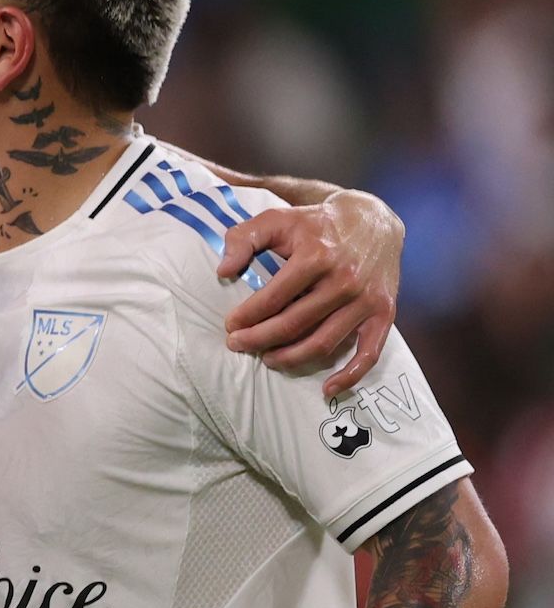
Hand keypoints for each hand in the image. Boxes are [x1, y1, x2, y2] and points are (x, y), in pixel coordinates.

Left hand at [222, 190, 401, 394]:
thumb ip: (243, 239)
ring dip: (291, 358)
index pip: (272, 298)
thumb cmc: (315, 224)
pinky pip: (369, 353)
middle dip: (260, 340)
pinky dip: (349, 376)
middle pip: (294, 324)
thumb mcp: (276, 218)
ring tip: (267, 359)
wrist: (372, 220)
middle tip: (238, 345)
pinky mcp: (385, 313)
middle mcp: (344, 281)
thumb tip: (223, 271)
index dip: (246, 317)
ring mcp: (366, 300)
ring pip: (323, 343)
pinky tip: (326, 389)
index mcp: (316, 257)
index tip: (230, 326)